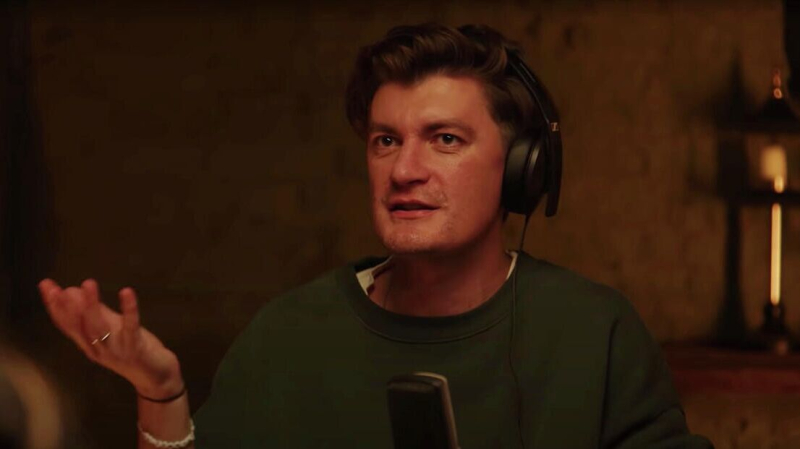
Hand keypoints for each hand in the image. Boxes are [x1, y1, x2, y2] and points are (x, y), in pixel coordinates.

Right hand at [38, 279, 183, 399]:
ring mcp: (116, 350)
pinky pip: (131, 326)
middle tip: (57, 287)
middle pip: (79, 326)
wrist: (157, 379)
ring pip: (99, 327)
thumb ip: (97, 313)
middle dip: (67, 306)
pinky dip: (129, 309)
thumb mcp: (113, 331)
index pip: (67, 324)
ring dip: (92, 305)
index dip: (55, 305)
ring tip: (87, 284)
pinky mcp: (136, 348)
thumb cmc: (134, 351)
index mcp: (89, 345)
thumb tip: (75, 291)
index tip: (46, 285)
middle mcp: (98, 349)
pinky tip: (126, 291)